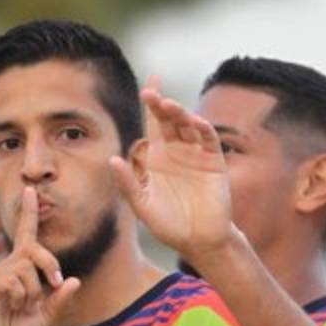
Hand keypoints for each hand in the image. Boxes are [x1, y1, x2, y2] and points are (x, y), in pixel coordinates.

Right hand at [0, 187, 79, 325]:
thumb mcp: (46, 317)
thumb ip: (59, 299)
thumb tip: (75, 280)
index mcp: (19, 271)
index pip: (25, 238)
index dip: (28, 215)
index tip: (30, 190)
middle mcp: (5, 268)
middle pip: (34, 249)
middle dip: (50, 265)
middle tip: (54, 285)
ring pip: (27, 267)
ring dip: (34, 291)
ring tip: (22, 307)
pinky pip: (15, 280)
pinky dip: (22, 296)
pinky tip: (13, 308)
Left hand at [110, 80, 234, 262]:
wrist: (198, 241)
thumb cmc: (168, 224)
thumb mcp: (142, 205)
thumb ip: (128, 183)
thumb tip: (111, 160)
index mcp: (157, 155)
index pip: (153, 122)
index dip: (152, 103)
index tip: (149, 83)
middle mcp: (177, 149)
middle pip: (169, 119)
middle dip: (161, 105)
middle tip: (152, 95)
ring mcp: (196, 154)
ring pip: (188, 125)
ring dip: (180, 114)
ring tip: (169, 106)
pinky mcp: (214, 163)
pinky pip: (209, 140)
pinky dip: (203, 129)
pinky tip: (194, 122)